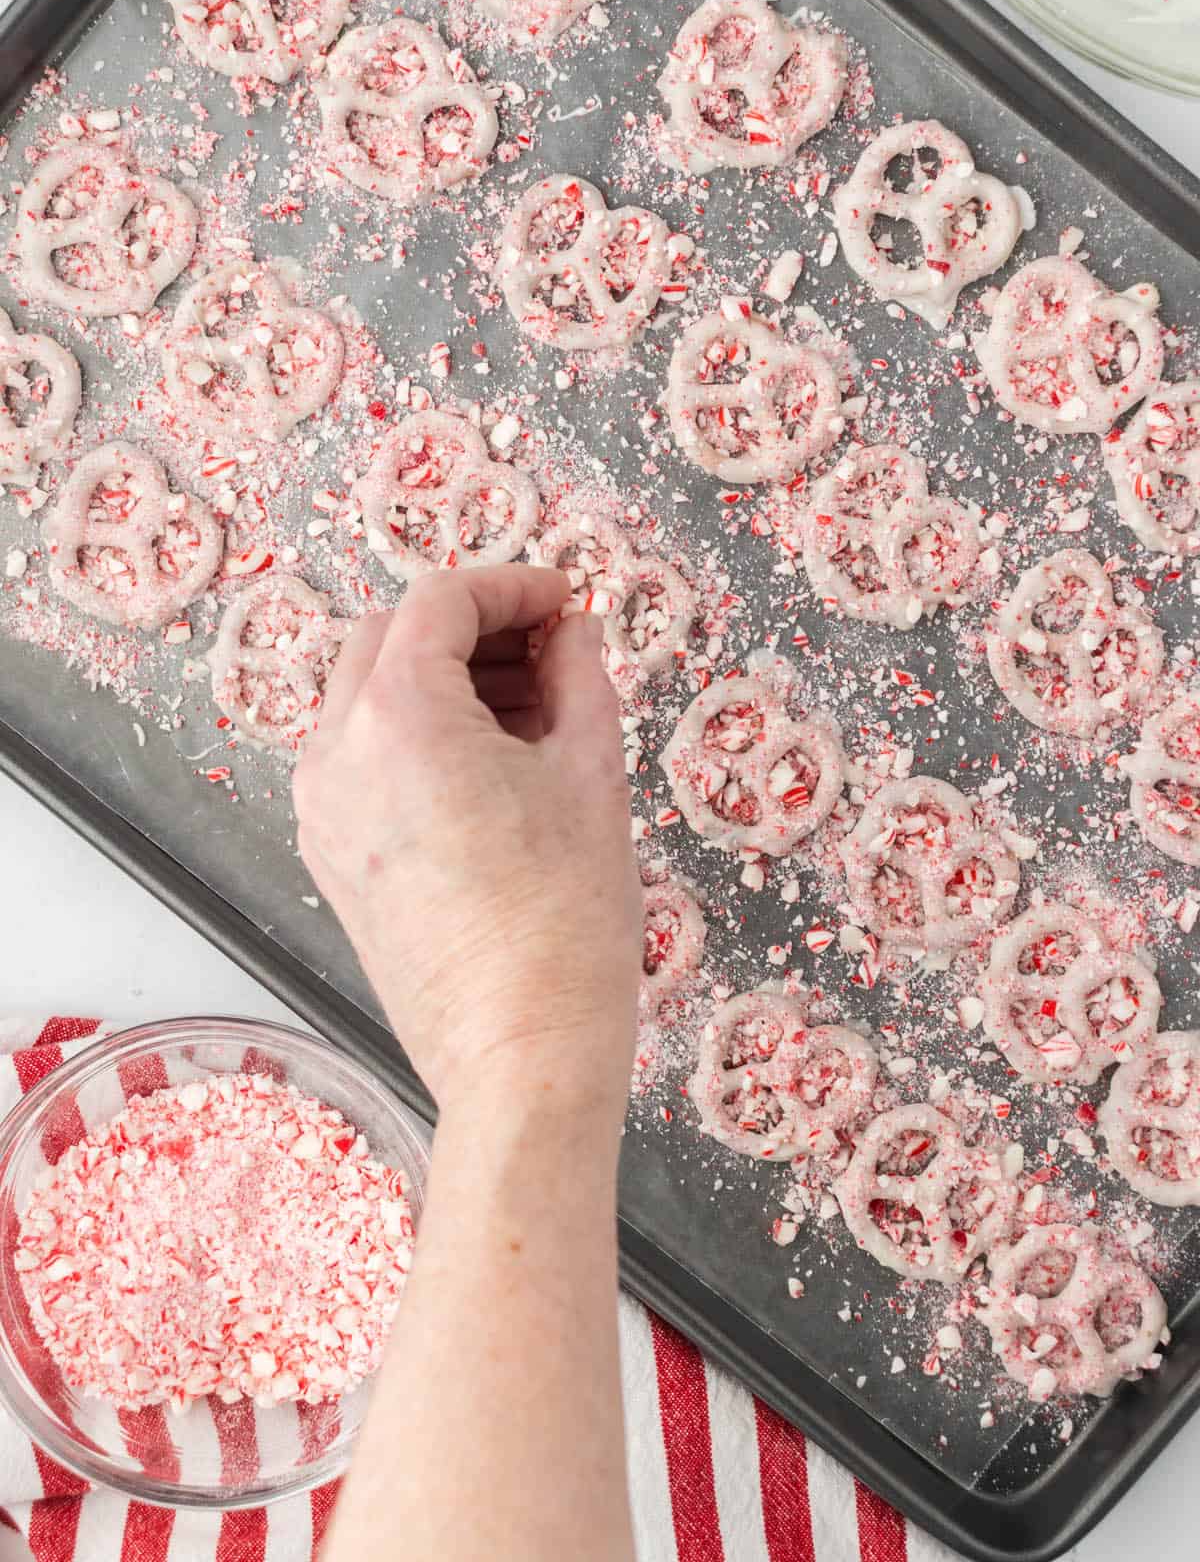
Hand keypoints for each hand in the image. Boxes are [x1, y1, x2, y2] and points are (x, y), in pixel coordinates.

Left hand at [293, 564, 642, 1121]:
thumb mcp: (592, 774)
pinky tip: (488, 767)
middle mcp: (338, 752)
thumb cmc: (565, 919)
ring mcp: (323, 808)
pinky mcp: (330, 855)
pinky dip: (415, 736)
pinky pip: (360, 759)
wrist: (519, 1053)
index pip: (439, 601)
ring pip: (366, 696)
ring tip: (529, 712)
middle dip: (469, 627)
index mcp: (398, 716)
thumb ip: (580, 677)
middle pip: (388, 637)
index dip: (509, 585)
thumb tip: (574, 631)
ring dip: (439, 679)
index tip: (563, 600)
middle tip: (549, 649)